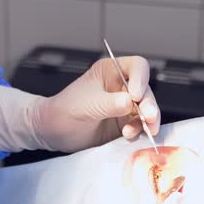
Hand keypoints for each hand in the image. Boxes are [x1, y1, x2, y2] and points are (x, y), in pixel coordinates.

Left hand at [32, 56, 161, 152]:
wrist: (54, 132)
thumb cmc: (65, 109)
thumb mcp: (88, 104)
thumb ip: (110, 103)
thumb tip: (130, 102)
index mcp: (111, 71)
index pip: (137, 67)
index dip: (141, 79)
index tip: (135, 95)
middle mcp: (122, 87)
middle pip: (146, 91)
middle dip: (149, 104)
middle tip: (148, 117)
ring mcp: (125, 107)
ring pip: (147, 110)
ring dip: (148, 121)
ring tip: (141, 130)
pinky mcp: (125, 124)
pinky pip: (140, 126)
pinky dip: (140, 132)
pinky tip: (129, 136)